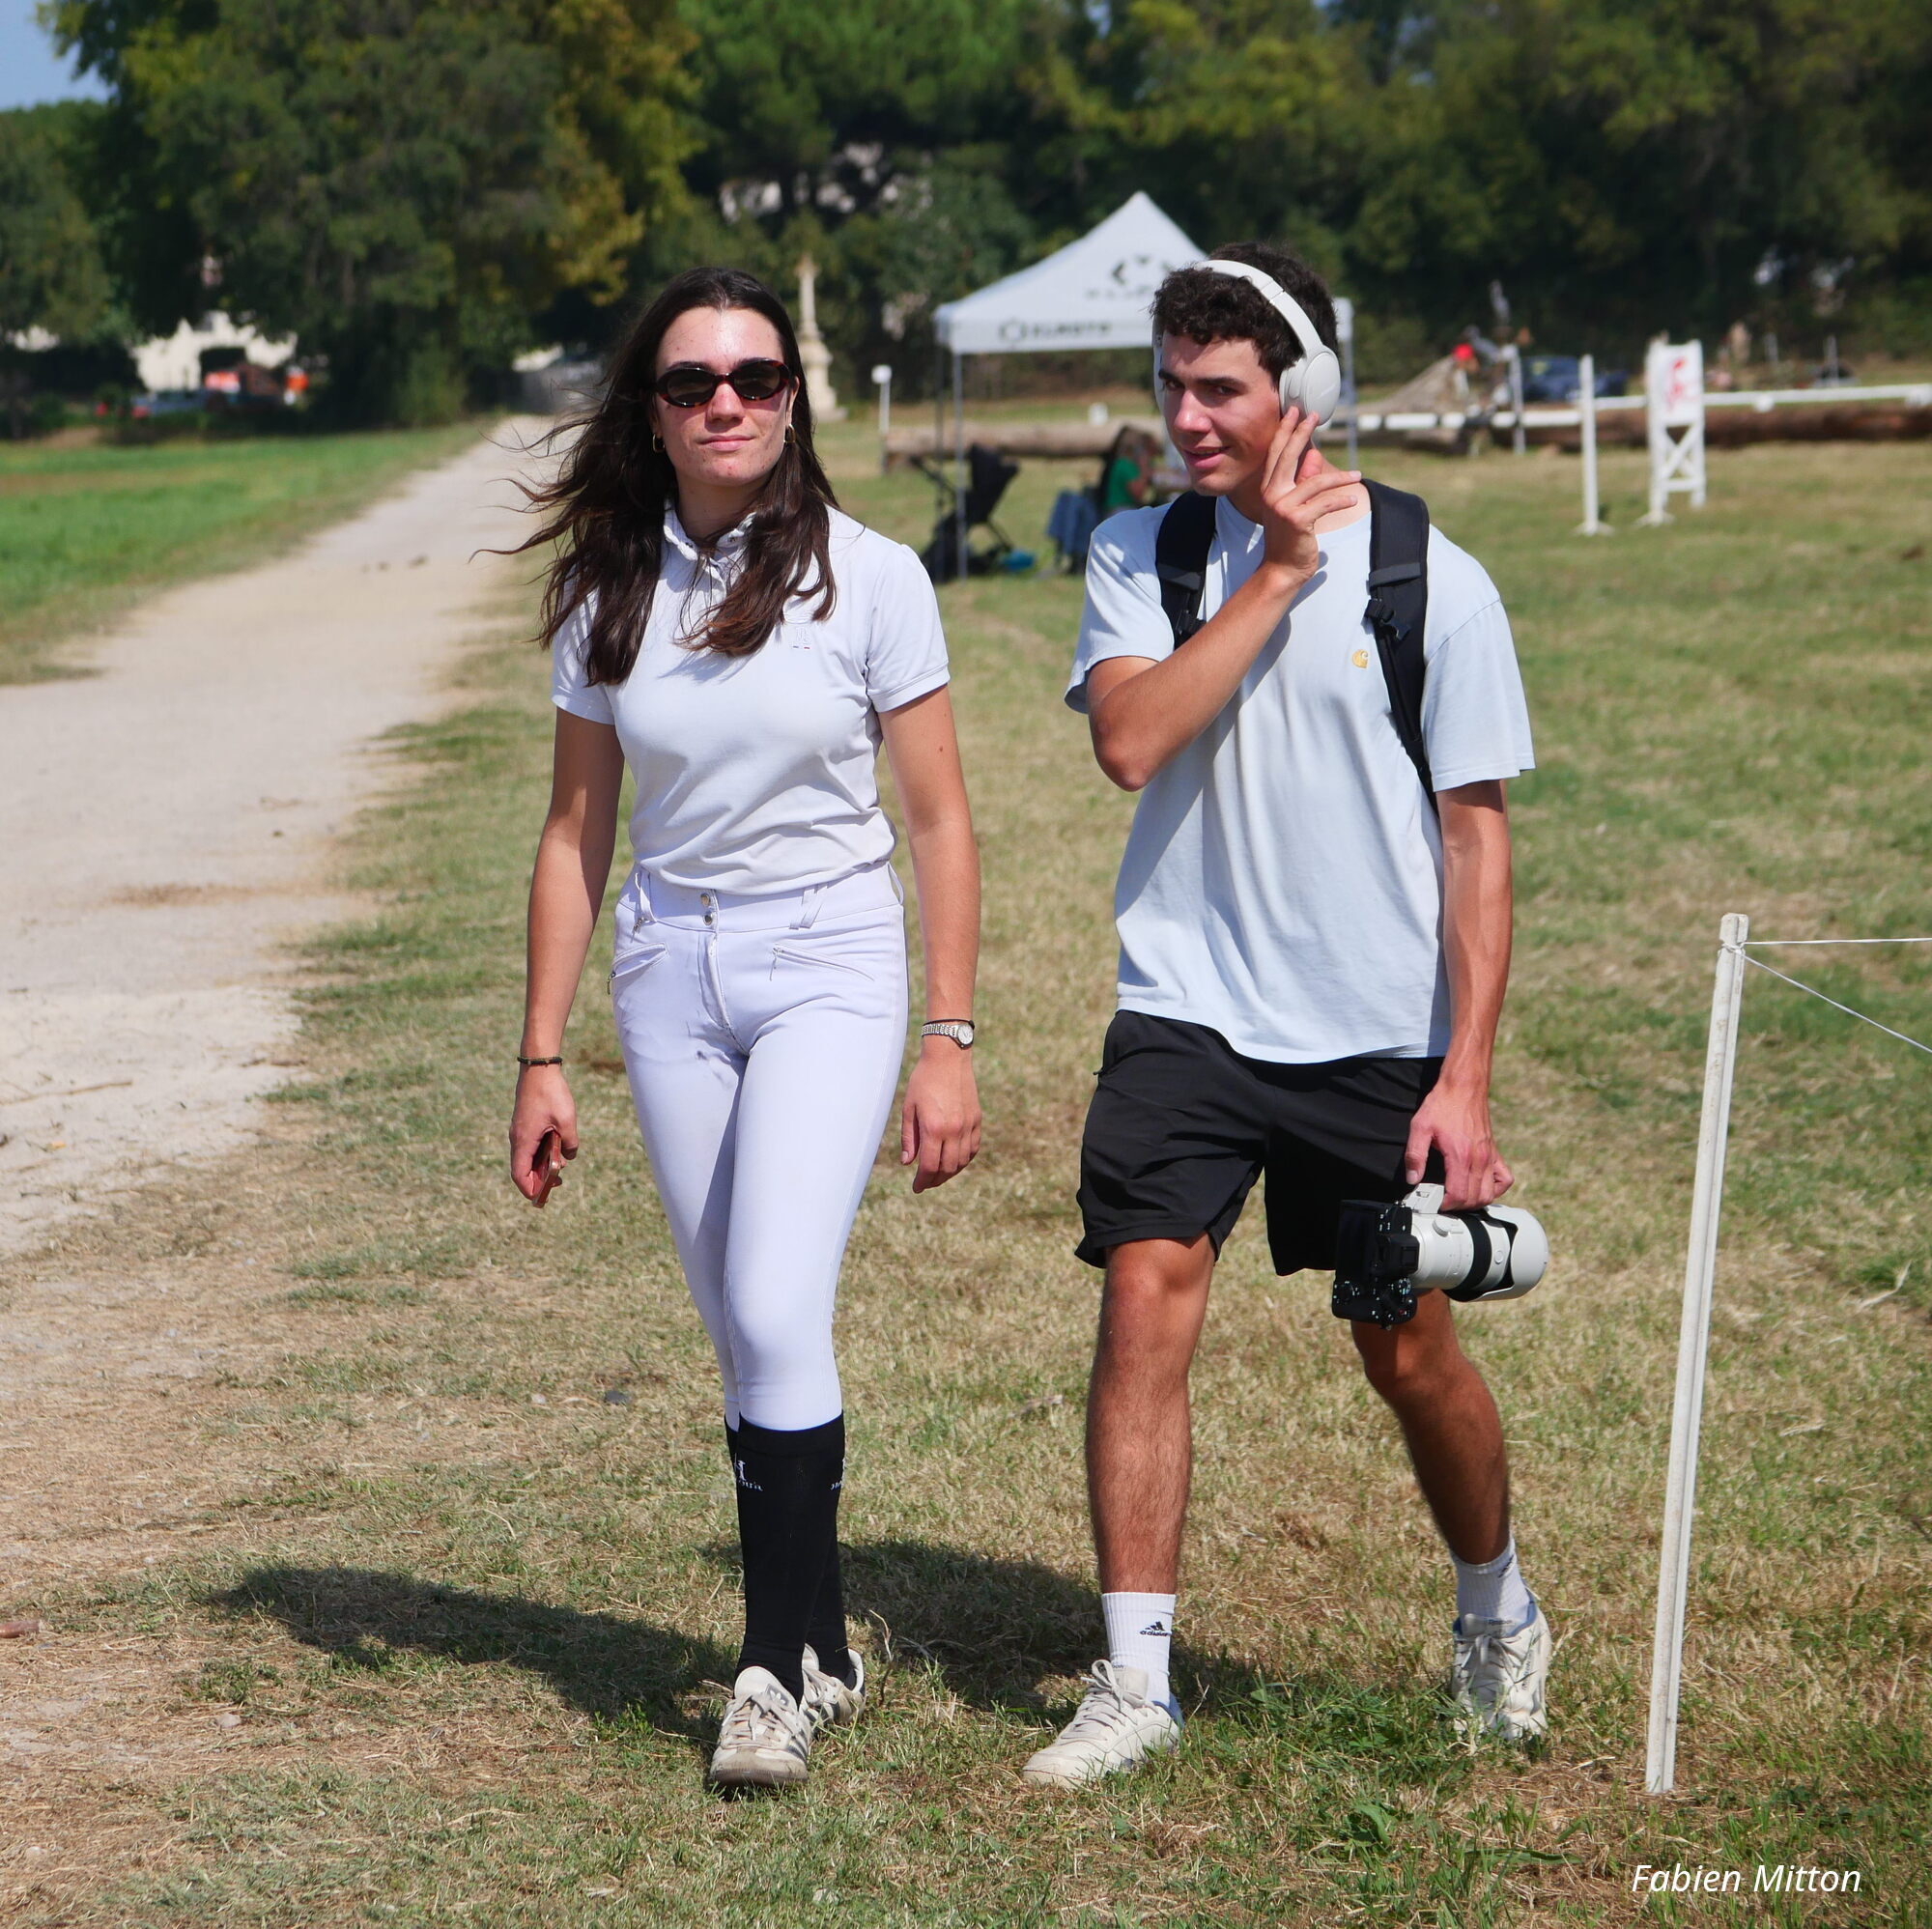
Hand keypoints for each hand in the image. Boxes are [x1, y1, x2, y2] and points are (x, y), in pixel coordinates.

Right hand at [509, 1064, 578, 1204]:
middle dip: (538, 1179)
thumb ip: (570, 1144)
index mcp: (524, 1141)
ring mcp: (520, 1130)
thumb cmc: (551, 1093)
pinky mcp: (524, 1123)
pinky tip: (557, 1148)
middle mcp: (517, 1138)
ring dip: (541, 1164)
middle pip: (522, 1169)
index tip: (542, 1197)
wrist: (539, 1068)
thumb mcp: (567, 1121)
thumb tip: (569, 1157)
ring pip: (527, 1157)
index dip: (529, 1189)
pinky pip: (530, 1145)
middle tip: (558, 1182)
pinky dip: (541, 1152)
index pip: (520, 1175)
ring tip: (561, 1165)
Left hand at [900, 1039, 981, 1191]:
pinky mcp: (976, 1120)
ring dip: (950, 1172)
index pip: (929, 1166)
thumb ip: (909, 1138)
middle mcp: (953, 1130)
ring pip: (961, 1161)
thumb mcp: (909, 1108)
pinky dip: (964, 1160)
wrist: (948, 1058)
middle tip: (925, 1184)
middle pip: (947, 1168)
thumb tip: (908, 1163)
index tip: (916, 1187)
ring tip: (938, 1175)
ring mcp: (968, 1125)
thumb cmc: (923, 1080)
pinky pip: (973, 1148)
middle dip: (935, 1180)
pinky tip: (954, 1161)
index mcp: (933, 1127)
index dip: (922, 1181)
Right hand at [1255, 407, 1362, 581]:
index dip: (1286, 431)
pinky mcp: (1297, 520)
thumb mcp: (1294, 506)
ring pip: (1315, 482)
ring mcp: (1283, 507)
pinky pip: (1324, 503)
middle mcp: (1272, 494)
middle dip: (1301, 433)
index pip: (1276, 454)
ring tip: (1357, 475)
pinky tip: (1353, 498)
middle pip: (1288, 457)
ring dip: (1340, 478)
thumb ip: (1302, 480)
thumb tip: (1313, 455)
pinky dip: (1341, 499)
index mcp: (1269, 489)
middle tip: (1314, 415)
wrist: (1281, 569)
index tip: (1296, 412)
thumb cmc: (1288, 538)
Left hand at [1403, 1078, 1512, 1210]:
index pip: (1459, 1195)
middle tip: (1443, 1201)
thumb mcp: (1420, 1127)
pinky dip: (1495, 1189)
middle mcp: (1479, 1159)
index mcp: (1461, 1155)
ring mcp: (1490, 1157)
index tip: (1435, 1203)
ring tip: (1458, 1197)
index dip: (1445, 1205)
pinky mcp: (1495, 1153)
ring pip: (1490, 1194)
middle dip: (1458, 1206)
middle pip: (1475, 1198)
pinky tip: (1480, 1186)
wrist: (1463, 1087)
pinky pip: (1504, 1179)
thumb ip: (1415, 1155)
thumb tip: (1412, 1179)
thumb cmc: (1442, 1105)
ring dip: (1475, 1201)